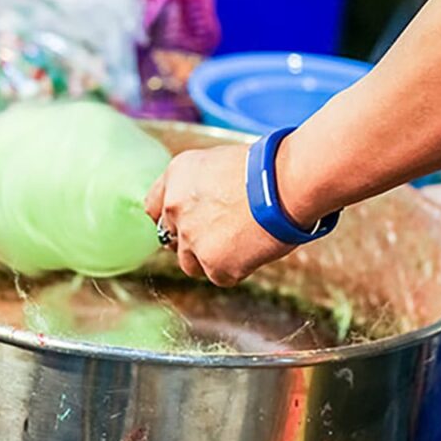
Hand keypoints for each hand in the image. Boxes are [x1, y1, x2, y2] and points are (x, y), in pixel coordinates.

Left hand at [144, 144, 293, 286]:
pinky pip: (219, 276)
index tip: (186, 224)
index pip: (154, 208)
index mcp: (176, 176)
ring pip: (190, 263)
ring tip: (242, 243)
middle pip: (171, 239)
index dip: (172, 219)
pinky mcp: (213, 264)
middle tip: (221, 236)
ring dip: (211, 258)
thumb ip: (200, 186)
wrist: (286, 184)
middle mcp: (175, 208)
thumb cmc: (266, 169)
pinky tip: (254, 249)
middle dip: (192, 240)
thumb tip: (203, 206)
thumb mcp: (220, 163)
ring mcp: (192, 239)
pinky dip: (237, 268)